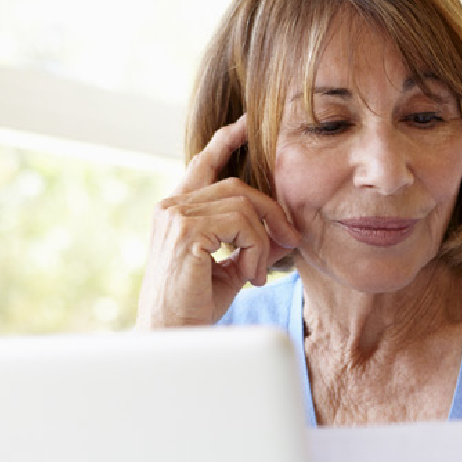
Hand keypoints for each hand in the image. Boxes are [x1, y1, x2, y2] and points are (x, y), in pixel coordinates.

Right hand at [135, 116, 299, 327]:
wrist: (172, 337)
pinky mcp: (185, 233)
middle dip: (271, 210)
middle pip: (237, 186)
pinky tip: (251, 276)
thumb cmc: (195, 307)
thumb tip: (285, 233)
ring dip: (263, 239)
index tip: (247, 125)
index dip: (225, 142)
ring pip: (242, 204)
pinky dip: (256, 250)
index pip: (203, 165)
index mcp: (176, 211)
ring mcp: (175, 217)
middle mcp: (170, 207)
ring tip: (258, 272)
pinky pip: (241, 224)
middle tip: (291, 239)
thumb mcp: (230, 269)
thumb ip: (251, 245)